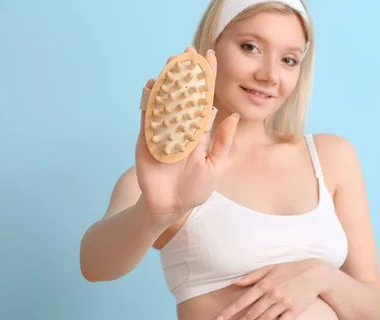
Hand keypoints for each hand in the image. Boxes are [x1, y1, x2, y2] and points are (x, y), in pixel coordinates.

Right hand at [135, 46, 238, 226]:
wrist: (171, 206)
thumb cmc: (196, 188)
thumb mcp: (216, 165)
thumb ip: (222, 142)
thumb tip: (233, 116)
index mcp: (199, 130)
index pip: (204, 99)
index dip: (207, 78)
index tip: (211, 57)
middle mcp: (181, 126)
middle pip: (182, 94)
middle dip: (185, 73)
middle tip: (187, 52)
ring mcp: (162, 131)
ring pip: (165, 100)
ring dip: (167, 81)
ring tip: (171, 63)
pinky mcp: (146, 139)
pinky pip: (147, 116)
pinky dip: (149, 101)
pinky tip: (153, 85)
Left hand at [214, 259, 331, 319]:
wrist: (315, 274)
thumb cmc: (290, 270)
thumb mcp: (270, 268)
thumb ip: (252, 276)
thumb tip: (234, 282)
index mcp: (264, 284)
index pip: (243, 300)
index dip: (230, 311)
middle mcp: (272, 294)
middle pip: (251, 313)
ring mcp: (283, 303)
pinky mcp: (294, 311)